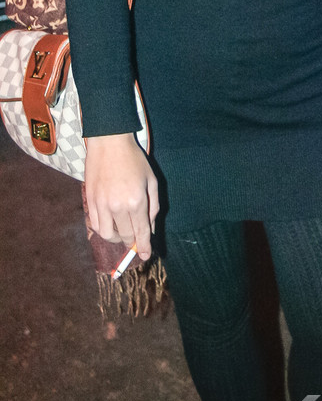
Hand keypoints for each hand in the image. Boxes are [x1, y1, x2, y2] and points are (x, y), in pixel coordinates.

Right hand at [85, 133, 158, 259]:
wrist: (110, 143)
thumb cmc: (134, 160)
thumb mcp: (151, 181)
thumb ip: (153, 206)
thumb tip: (150, 228)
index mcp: (136, 201)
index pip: (141, 232)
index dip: (144, 247)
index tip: (147, 256)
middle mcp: (118, 206)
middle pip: (126, 236)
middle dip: (133, 243)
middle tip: (137, 243)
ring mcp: (101, 205)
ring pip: (108, 235)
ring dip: (117, 238)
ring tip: (123, 233)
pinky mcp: (90, 201)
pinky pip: (95, 225)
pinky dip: (104, 230)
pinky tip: (111, 225)